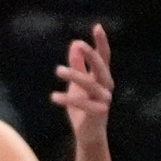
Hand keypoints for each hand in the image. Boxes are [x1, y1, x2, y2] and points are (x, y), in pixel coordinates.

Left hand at [52, 25, 114, 142]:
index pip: (103, 56)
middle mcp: (106, 86)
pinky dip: (68, 99)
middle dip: (91, 55)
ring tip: (58, 70)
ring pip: (91, 84)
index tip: (97, 27)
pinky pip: (83, 103)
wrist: (88, 133)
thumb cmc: (83, 107)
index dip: (101, 42)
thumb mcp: (77, 84)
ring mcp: (104, 99)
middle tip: (79, 45)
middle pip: (101, 67)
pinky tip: (54, 96)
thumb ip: (77, 65)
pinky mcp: (99, 112)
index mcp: (102, 77)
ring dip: (75, 75)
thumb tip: (75, 43)